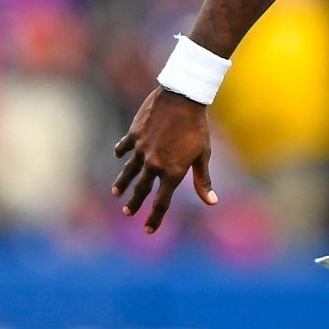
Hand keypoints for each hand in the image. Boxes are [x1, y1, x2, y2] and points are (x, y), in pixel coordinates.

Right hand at [112, 86, 216, 232]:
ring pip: (129, 171)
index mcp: (173, 172)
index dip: (155, 218)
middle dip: (134, 203)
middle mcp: (154, 164)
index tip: (148, 229)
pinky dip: (121, 152)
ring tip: (117, 193)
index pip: (161, 202)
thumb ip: (203, 180)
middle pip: (142, 189)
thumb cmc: (197, 127)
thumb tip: (212, 202)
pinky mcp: (134, 135)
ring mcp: (141, 150)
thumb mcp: (203, 154)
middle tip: (128, 212)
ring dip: (122, 183)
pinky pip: (124, 147)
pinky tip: (119, 155)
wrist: (182, 98)